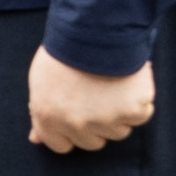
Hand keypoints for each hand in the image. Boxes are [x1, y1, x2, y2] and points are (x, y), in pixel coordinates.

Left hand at [27, 48, 155, 151]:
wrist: (94, 29)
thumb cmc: (66, 52)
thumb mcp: (41, 82)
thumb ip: (40, 113)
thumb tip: (35, 139)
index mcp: (48, 117)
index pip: (60, 145)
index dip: (70, 132)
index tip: (78, 117)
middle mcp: (75, 124)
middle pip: (92, 142)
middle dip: (96, 123)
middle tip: (97, 95)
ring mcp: (105, 120)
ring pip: (118, 131)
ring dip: (118, 113)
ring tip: (111, 85)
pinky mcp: (132, 111)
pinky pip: (141, 115)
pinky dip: (139, 101)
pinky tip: (129, 82)